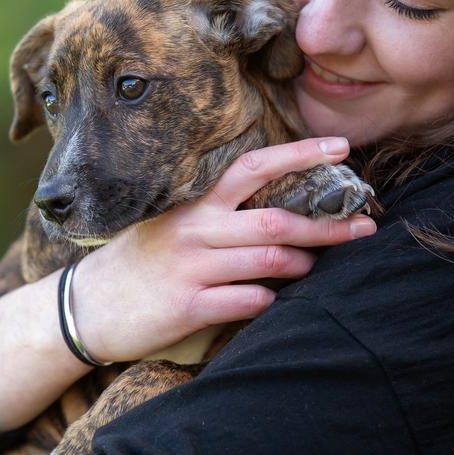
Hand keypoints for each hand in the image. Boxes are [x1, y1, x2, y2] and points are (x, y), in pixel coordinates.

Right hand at [71, 137, 376, 361]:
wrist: (88, 306)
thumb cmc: (143, 260)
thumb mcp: (173, 222)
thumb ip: (220, 212)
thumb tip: (283, 204)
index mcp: (194, 202)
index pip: (253, 166)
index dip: (300, 154)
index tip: (341, 147)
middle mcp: (194, 229)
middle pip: (276, 220)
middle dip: (327, 225)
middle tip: (365, 226)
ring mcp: (191, 268)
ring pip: (270, 262)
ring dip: (303, 266)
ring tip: (314, 268)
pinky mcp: (188, 307)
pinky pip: (249, 301)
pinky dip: (271, 300)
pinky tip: (273, 301)